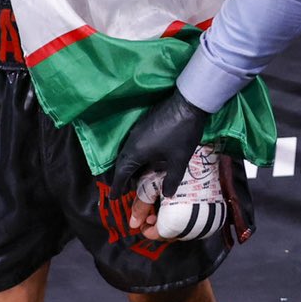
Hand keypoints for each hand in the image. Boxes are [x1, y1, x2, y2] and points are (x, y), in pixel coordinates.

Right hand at [111, 89, 210, 232]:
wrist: (187, 103)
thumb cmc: (182, 133)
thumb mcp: (179, 159)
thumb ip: (172, 179)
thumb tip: (167, 195)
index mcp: (135, 152)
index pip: (121, 174)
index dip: (117, 187)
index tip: (113, 198)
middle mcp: (131, 142)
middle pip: (122, 164)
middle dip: (122, 178)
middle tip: (126, 190)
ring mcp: (137, 132)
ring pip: (128, 154)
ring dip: (130, 167)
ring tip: (137, 177)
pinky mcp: (144, 125)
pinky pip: (134, 146)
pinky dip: (136, 157)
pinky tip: (146, 160)